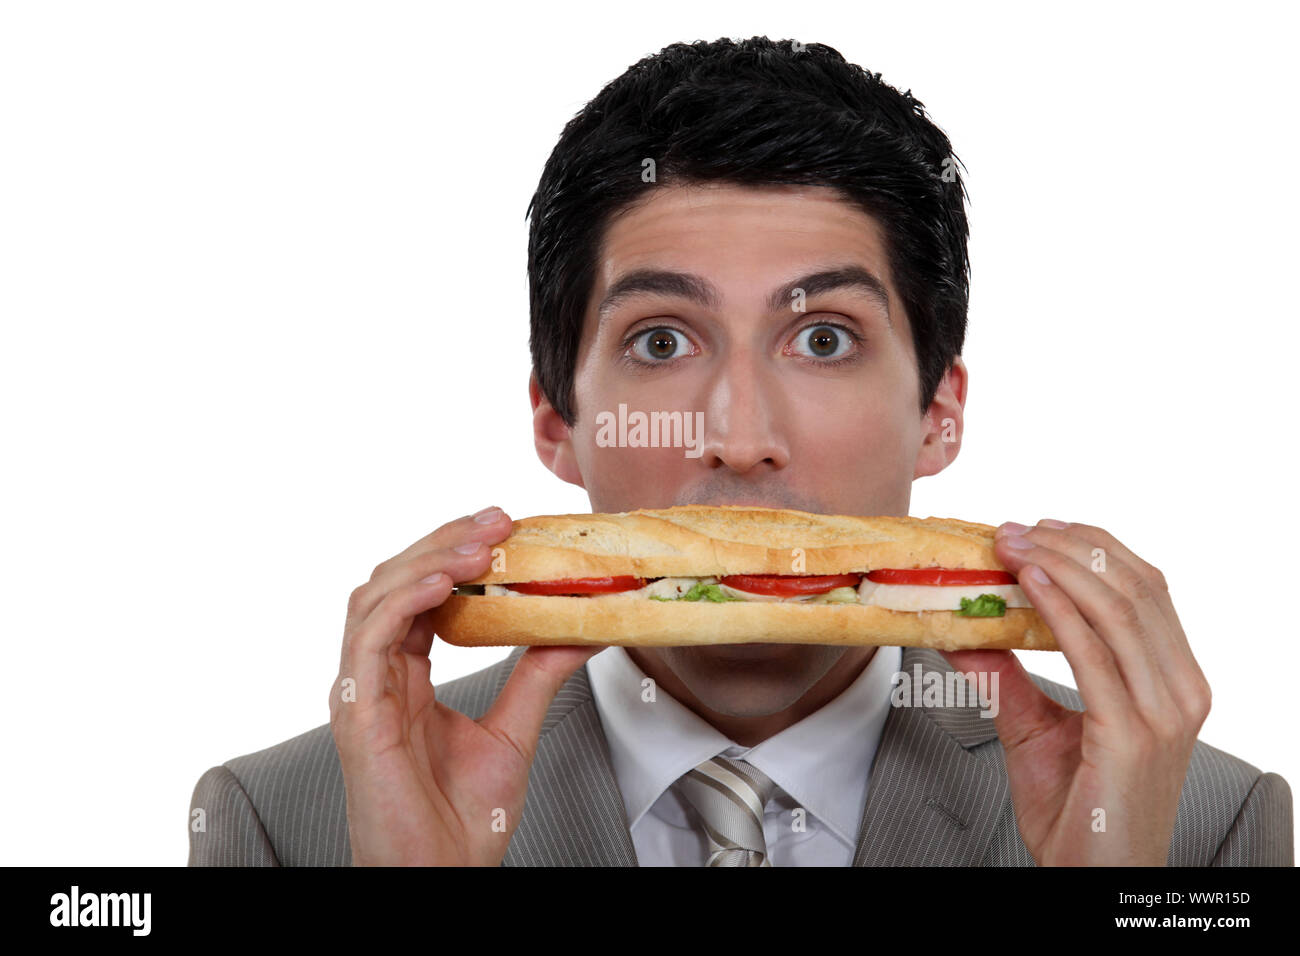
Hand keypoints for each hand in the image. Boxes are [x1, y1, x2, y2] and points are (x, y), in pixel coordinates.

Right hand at [329, 506, 602, 865]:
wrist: (442, 876)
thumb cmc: (461, 820)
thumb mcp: (515, 728)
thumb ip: (538, 674)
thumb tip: (578, 626)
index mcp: (405, 676)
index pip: (420, 593)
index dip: (455, 552)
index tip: (505, 526)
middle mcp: (377, 676)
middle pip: (395, 581)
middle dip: (445, 540)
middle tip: (497, 517)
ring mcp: (361, 692)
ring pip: (377, 596)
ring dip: (429, 559)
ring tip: (479, 542)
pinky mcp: (357, 714)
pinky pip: (371, 638)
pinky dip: (404, 600)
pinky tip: (442, 580)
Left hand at [941, 518, 1210, 865]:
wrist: (1094, 876)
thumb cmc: (1078, 811)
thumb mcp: (1035, 727)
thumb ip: (1005, 675)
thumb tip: (963, 630)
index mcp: (1174, 680)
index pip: (1145, 589)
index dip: (1093, 546)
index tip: (1039, 527)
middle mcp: (1181, 690)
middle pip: (1135, 586)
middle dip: (1071, 545)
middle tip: (1013, 528)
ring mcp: (1164, 712)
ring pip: (1119, 608)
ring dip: (1060, 565)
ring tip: (1012, 544)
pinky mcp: (1132, 734)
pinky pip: (1095, 653)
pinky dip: (1062, 609)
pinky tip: (1031, 584)